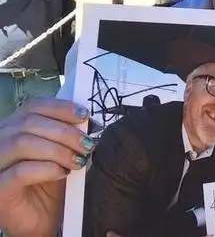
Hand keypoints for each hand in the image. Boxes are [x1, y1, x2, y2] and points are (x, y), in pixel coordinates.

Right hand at [0, 98, 93, 236]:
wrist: (42, 220)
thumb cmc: (50, 184)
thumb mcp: (61, 153)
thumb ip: (67, 135)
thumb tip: (86, 120)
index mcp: (13, 128)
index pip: (33, 107)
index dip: (60, 108)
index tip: (84, 115)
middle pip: (29, 123)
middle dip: (65, 132)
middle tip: (88, 144)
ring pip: (23, 143)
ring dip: (58, 150)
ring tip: (78, 161)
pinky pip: (20, 171)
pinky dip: (47, 168)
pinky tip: (62, 173)